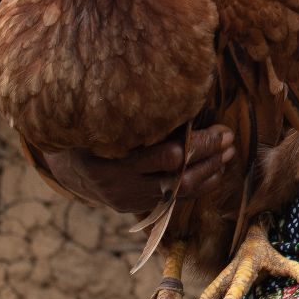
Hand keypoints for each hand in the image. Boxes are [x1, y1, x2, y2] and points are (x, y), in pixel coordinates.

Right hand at [41, 126, 235, 214]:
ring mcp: (125, 198)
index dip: (200, 144)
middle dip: (209, 156)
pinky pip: (172, 200)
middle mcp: (119, 183)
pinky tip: (217, 173)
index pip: (168, 156)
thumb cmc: (96, 130)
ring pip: (178, 191)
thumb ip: (144, 114)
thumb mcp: (111, 118)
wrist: (67, 164)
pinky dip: (197, 187)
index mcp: (112, 156)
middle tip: (230, 139)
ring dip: (210, 172)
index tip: (223, 129)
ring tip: (230, 154)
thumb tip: (191, 91)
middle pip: (177, 174)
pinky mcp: (131, 207)